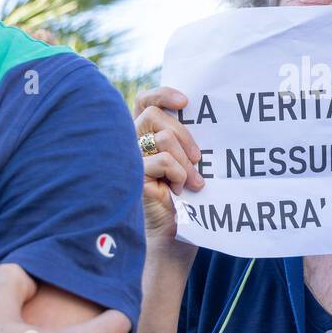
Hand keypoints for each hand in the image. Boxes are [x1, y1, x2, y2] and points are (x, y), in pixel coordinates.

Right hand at [133, 85, 205, 244]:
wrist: (174, 238)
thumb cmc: (185, 202)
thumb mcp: (189, 164)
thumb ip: (185, 141)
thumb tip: (202, 115)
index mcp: (145, 137)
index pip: (145, 102)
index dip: (162, 94)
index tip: (185, 100)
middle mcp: (132, 144)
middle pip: (153, 114)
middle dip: (182, 132)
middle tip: (199, 157)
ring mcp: (129, 160)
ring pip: (161, 137)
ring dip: (184, 160)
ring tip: (192, 183)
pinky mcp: (132, 176)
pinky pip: (162, 160)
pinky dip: (178, 173)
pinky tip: (178, 191)